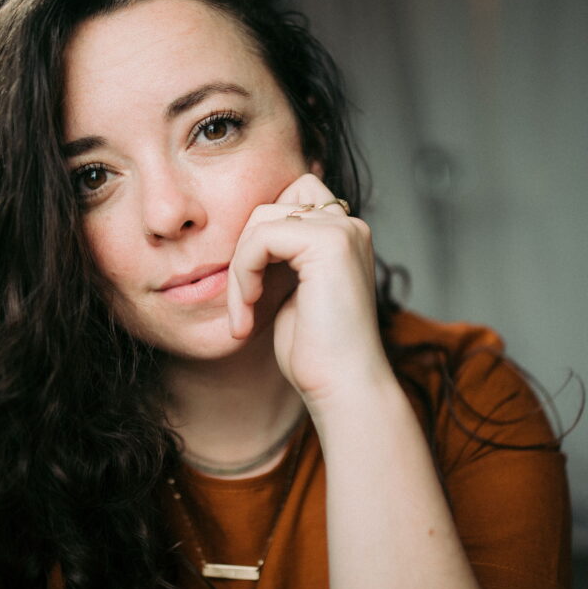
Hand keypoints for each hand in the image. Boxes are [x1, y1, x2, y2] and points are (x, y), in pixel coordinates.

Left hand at [227, 173, 390, 408]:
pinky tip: (250, 312)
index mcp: (343, 236)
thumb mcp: (291, 293)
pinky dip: (243, 276)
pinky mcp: (329, 243)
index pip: (286, 201)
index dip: (257, 241)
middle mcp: (348, 226)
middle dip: (244, 253)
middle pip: (269, 206)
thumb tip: (247, 235)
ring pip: (261, 221)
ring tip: (245, 314)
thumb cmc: (314, 352)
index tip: (251, 292)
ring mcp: (342, 231)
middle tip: (244, 304)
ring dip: (239, 270)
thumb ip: (279, 257)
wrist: (341, 386)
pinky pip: (260, 239)